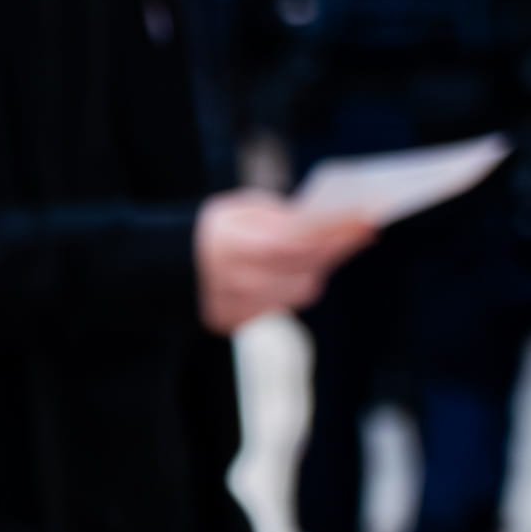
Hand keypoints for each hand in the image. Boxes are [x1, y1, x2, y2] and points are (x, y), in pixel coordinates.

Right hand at [197, 192, 381, 335]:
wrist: (165, 267)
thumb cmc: (212, 229)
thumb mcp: (238, 208)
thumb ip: (278, 214)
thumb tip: (323, 221)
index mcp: (231, 245)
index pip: (295, 243)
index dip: (333, 234)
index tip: (365, 221)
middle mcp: (234, 282)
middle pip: (304, 270)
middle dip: (336, 248)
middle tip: (362, 230)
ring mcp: (236, 308)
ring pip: (300, 292)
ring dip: (319, 267)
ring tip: (334, 245)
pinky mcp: (237, 323)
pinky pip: (284, 304)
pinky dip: (297, 284)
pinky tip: (304, 266)